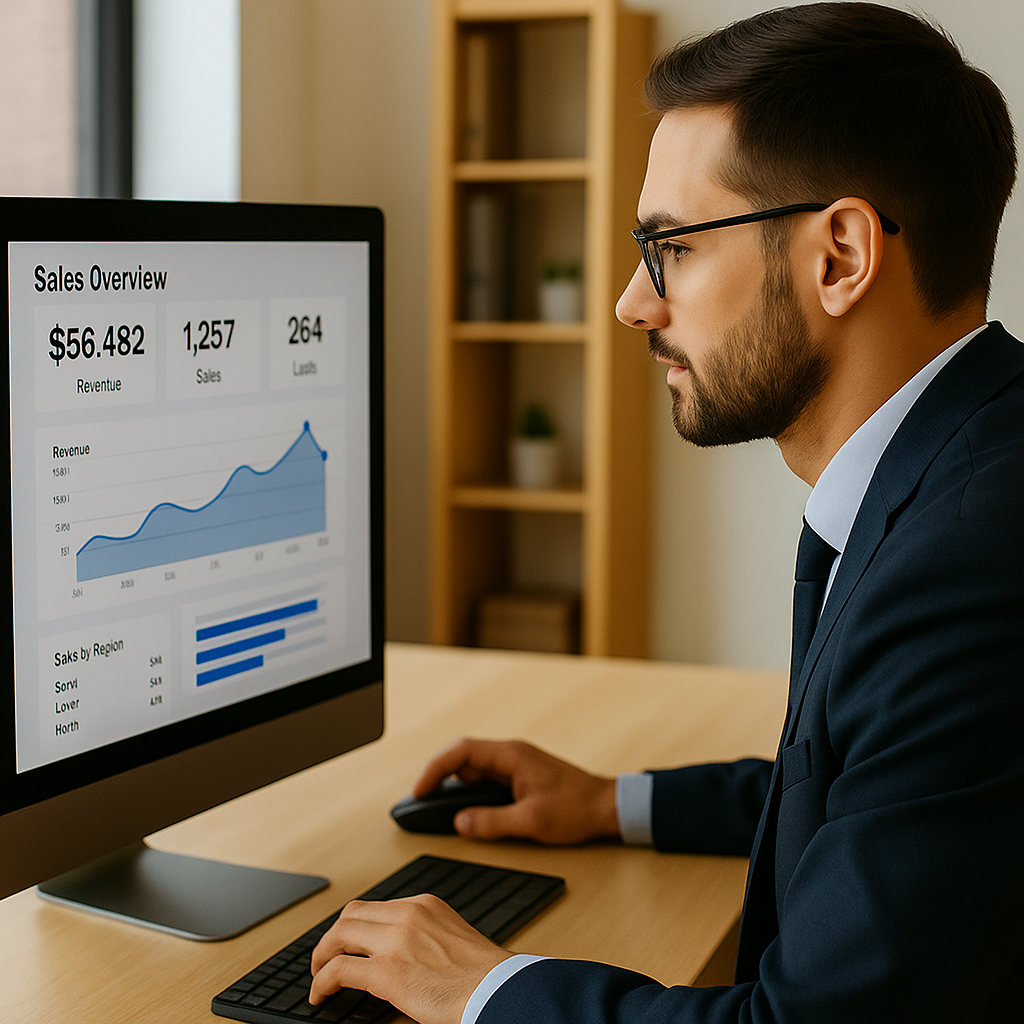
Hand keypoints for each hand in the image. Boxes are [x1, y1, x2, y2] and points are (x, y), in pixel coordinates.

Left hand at [309, 894, 510, 1023]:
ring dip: (322, 955)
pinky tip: (321, 994)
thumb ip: (424, 935)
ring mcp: (395, 941)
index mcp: (424, 905)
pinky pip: (338, 970)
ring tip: (317, 974)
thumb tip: (401, 954)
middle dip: (333, 936)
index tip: (347, 942)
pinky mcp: (387, 972)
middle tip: (325, 956)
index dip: (354, 926)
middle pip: (351, 914)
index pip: (375, 907)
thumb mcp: (451, 936)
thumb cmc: (483, 974)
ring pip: (339, 935)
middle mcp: (407, 915)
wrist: (497, 989)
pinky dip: (321, 981)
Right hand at [414, 738, 619, 844]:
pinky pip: (486, 778)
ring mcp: (516, 765)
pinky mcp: (520, 777)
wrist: (607, 807)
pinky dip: (469, 790)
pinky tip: (462, 807)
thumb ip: (492, 822)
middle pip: (463, 757)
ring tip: (434, 805)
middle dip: (438, 775)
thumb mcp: (531, 820)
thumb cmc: (576, 808)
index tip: (419, 791)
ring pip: (473, 768)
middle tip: (420, 800)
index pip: (461, 752)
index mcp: (511, 755)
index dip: (435, 769)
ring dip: (453, 783)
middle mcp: (511, 754)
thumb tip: (459, 823)